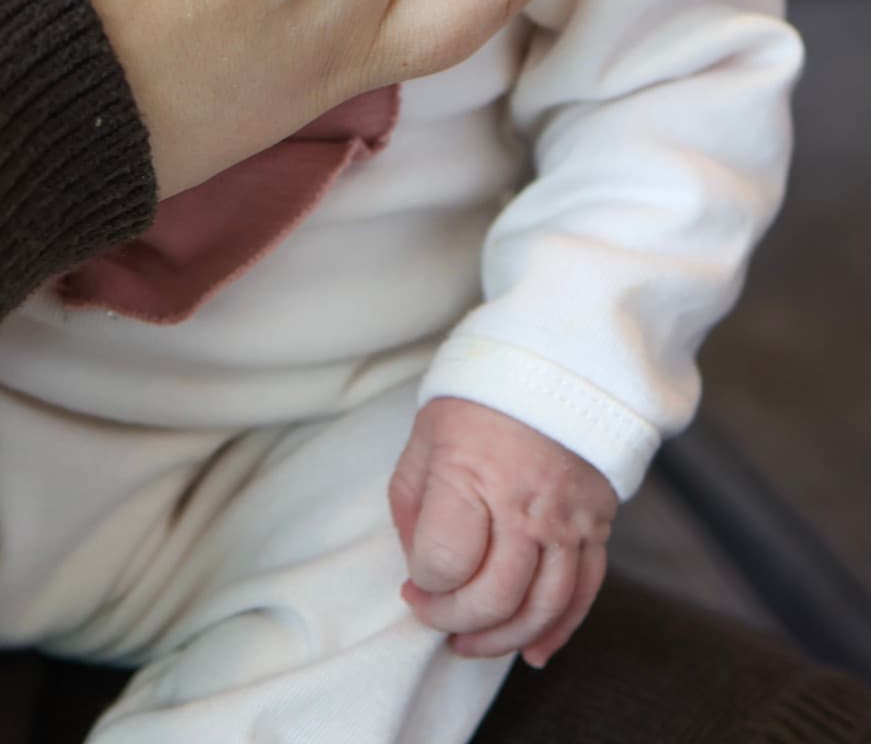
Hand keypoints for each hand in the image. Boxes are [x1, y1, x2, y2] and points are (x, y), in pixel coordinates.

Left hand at [389, 398, 615, 666]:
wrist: (560, 361)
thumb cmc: (482, 396)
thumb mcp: (426, 436)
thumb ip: (412, 503)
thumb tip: (418, 565)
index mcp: (472, 475)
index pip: (443, 563)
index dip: (422, 583)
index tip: (413, 579)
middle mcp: (524, 505)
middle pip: (491, 597)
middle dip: (453, 621)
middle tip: (433, 615)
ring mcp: (566, 521)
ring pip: (539, 608)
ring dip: (501, 638)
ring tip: (470, 643)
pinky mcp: (596, 528)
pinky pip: (582, 595)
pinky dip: (558, 630)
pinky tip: (532, 650)